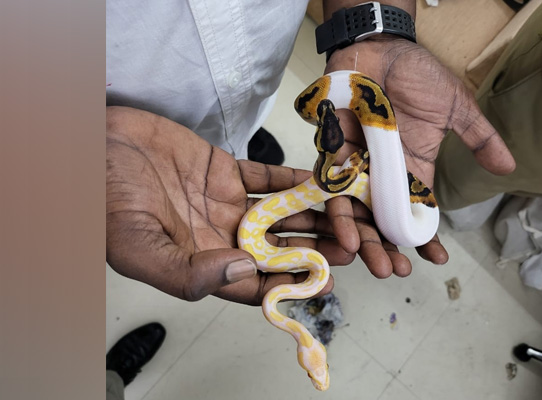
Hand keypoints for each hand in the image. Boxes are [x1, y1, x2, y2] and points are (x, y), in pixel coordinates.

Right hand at [106, 106, 353, 304]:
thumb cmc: (105, 201)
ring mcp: (226, 202)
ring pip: (281, 213)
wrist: (94, 143)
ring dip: (314, 215)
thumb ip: (188, 270)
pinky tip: (322, 181)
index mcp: (202, 261)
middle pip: (279, 248)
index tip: (326, 281)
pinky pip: (268, 177)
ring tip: (348, 217)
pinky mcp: (225, 170)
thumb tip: (242, 272)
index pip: (255, 282)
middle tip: (354, 248)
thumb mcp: (139, 247)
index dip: (290, 284)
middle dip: (316, 249)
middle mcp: (220, 235)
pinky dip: (294, 179)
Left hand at [322, 37, 515, 275]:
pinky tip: (344, 229)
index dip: (425, 238)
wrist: (381, 47)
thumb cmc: (418, 75)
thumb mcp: (455, 109)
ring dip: (360, 237)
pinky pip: (330, 184)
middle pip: (380, 220)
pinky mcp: (332, 150)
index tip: (436, 260)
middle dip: (386, 247)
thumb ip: (478, 137)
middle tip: (394, 271)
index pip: (417, 212)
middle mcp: (382, 173)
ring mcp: (356, 163)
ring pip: (354, 210)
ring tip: (369, 259)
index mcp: (412, 169)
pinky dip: (336, 206)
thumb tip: (508, 167)